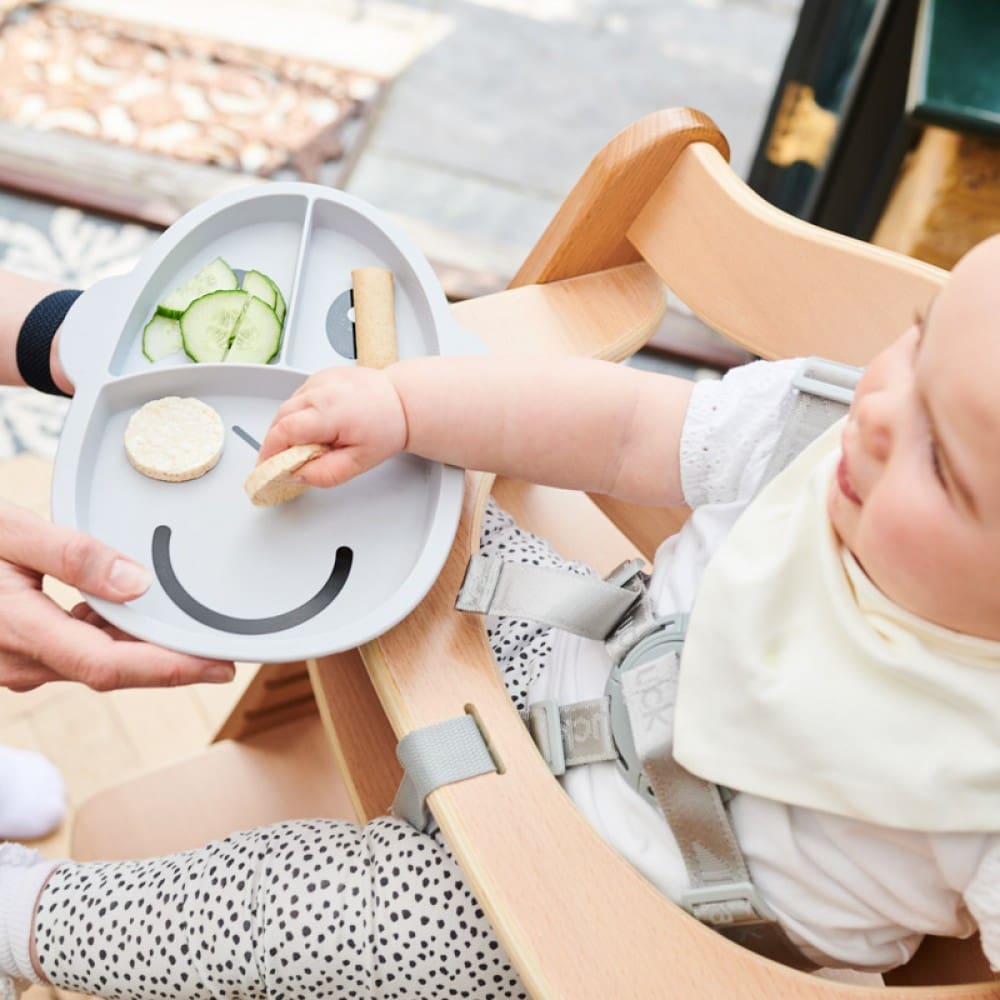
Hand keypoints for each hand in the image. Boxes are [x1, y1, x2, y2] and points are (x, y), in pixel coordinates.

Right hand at [0, 502, 235, 690]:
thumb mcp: (4, 532)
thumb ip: (71, 554)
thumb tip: (136, 583)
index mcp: (17, 631)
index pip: (111, 666)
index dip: (171, 670)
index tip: (220, 667)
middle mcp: (19, 660)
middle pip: (112, 669)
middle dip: (171, 663)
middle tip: (226, 652)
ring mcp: (15, 660)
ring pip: (96, 661)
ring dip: (144, 649)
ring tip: (193, 632)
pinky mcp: (17, 650)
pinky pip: (76, 649)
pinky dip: (111, 635)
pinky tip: (133, 613)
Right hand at [257, 365, 407, 487]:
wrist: (402, 401)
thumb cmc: (387, 427)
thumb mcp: (359, 462)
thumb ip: (326, 473)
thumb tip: (298, 476)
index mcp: (330, 412)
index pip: (284, 431)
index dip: (269, 452)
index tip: (265, 468)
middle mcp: (321, 390)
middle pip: (280, 418)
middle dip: (275, 442)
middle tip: (282, 462)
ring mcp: (319, 380)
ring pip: (287, 406)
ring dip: (286, 427)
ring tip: (306, 444)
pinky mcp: (320, 376)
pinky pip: (298, 397)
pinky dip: (298, 413)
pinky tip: (315, 424)